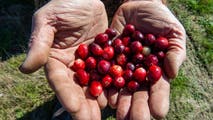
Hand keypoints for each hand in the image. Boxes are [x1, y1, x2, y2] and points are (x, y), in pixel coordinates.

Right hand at [19, 0, 107, 118]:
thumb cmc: (62, 6)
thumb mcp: (47, 21)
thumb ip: (39, 44)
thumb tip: (26, 68)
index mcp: (57, 60)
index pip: (60, 81)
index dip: (66, 95)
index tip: (74, 108)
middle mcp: (73, 66)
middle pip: (78, 89)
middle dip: (84, 106)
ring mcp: (91, 63)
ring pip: (95, 84)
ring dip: (100, 100)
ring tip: (107, 114)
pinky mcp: (106, 57)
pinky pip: (111, 71)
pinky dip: (115, 84)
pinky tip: (120, 95)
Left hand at [108, 0, 185, 118]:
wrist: (138, 7)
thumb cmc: (159, 19)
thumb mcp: (173, 32)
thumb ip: (175, 52)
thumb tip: (172, 73)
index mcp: (155, 69)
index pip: (158, 88)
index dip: (158, 100)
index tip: (158, 112)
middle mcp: (138, 72)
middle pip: (138, 93)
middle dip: (137, 107)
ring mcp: (122, 67)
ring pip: (121, 87)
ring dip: (119, 101)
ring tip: (118, 113)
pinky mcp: (108, 58)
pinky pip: (105, 72)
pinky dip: (104, 83)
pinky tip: (103, 95)